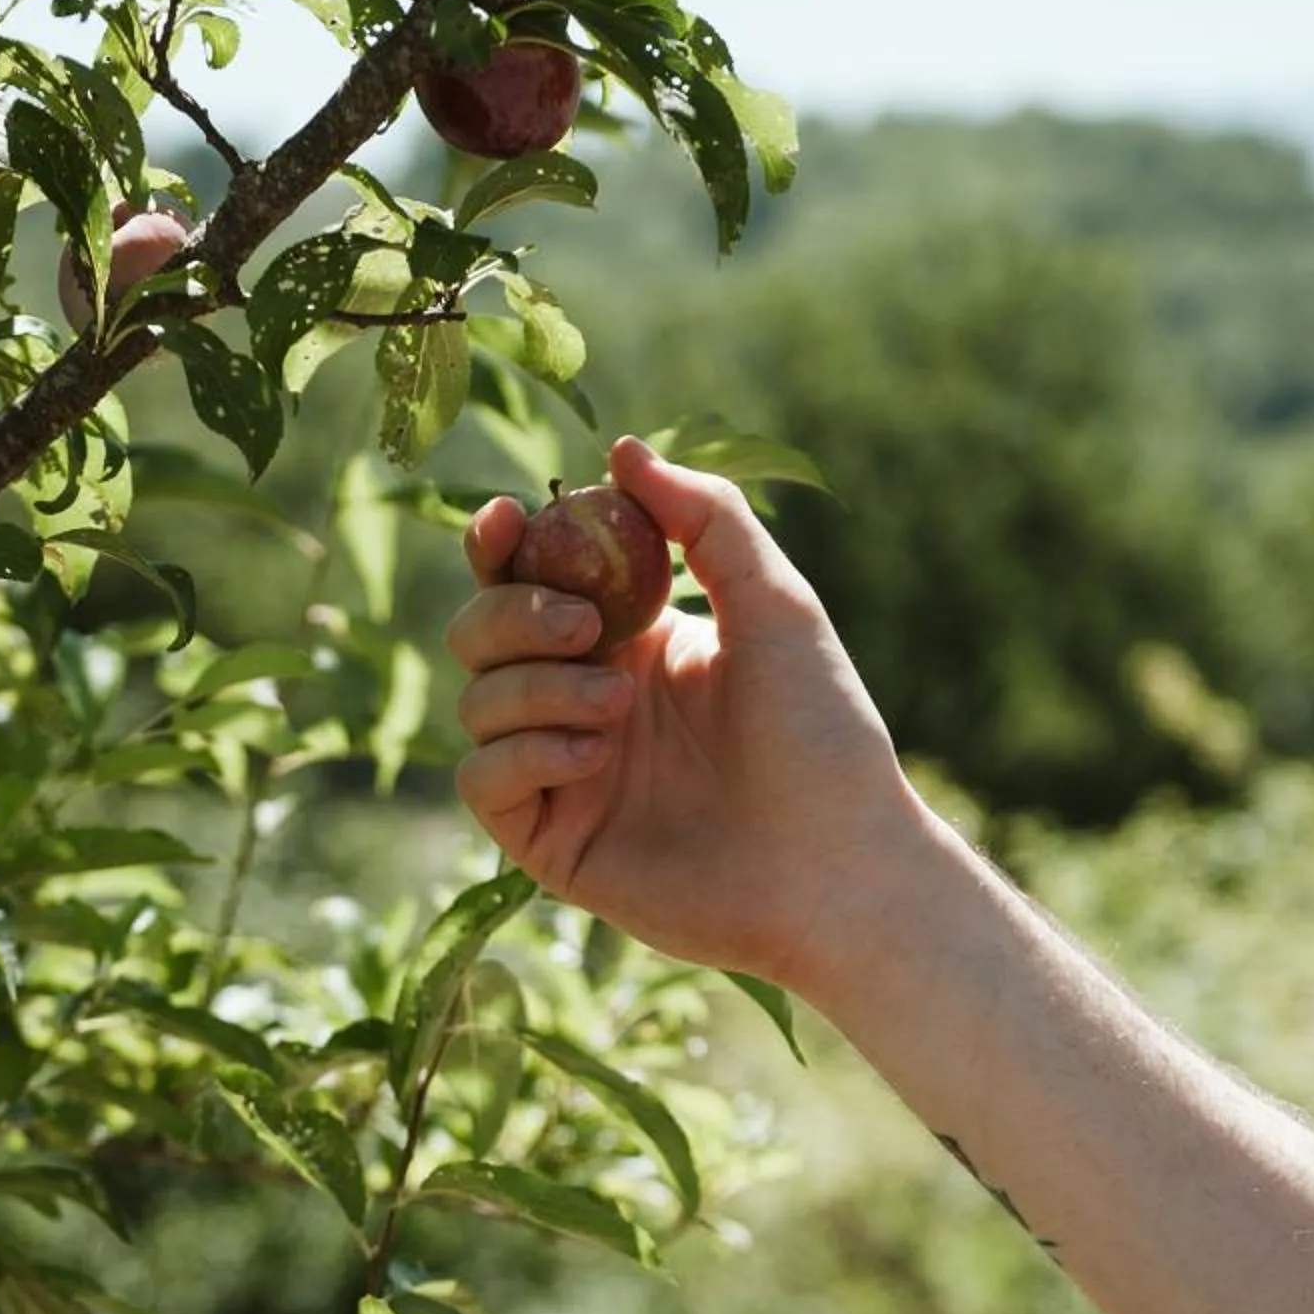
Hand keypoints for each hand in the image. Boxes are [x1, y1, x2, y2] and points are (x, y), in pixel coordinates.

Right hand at [447, 436, 920, 994]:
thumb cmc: (822, 734)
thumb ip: (705, 518)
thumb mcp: (775, 602)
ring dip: (534, 686)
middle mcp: (583, 700)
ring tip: (618, 707)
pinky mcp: (550, 843)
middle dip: (513, 611)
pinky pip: (481, 779)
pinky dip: (521, 750)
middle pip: (480, 630)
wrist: (838, 863)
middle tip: (587, 624)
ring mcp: (561, 773)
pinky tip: (591, 754)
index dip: (503, 543)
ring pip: (476, 700)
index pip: (529, 578)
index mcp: (629, 640)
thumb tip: (623, 450)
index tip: (512, 517)